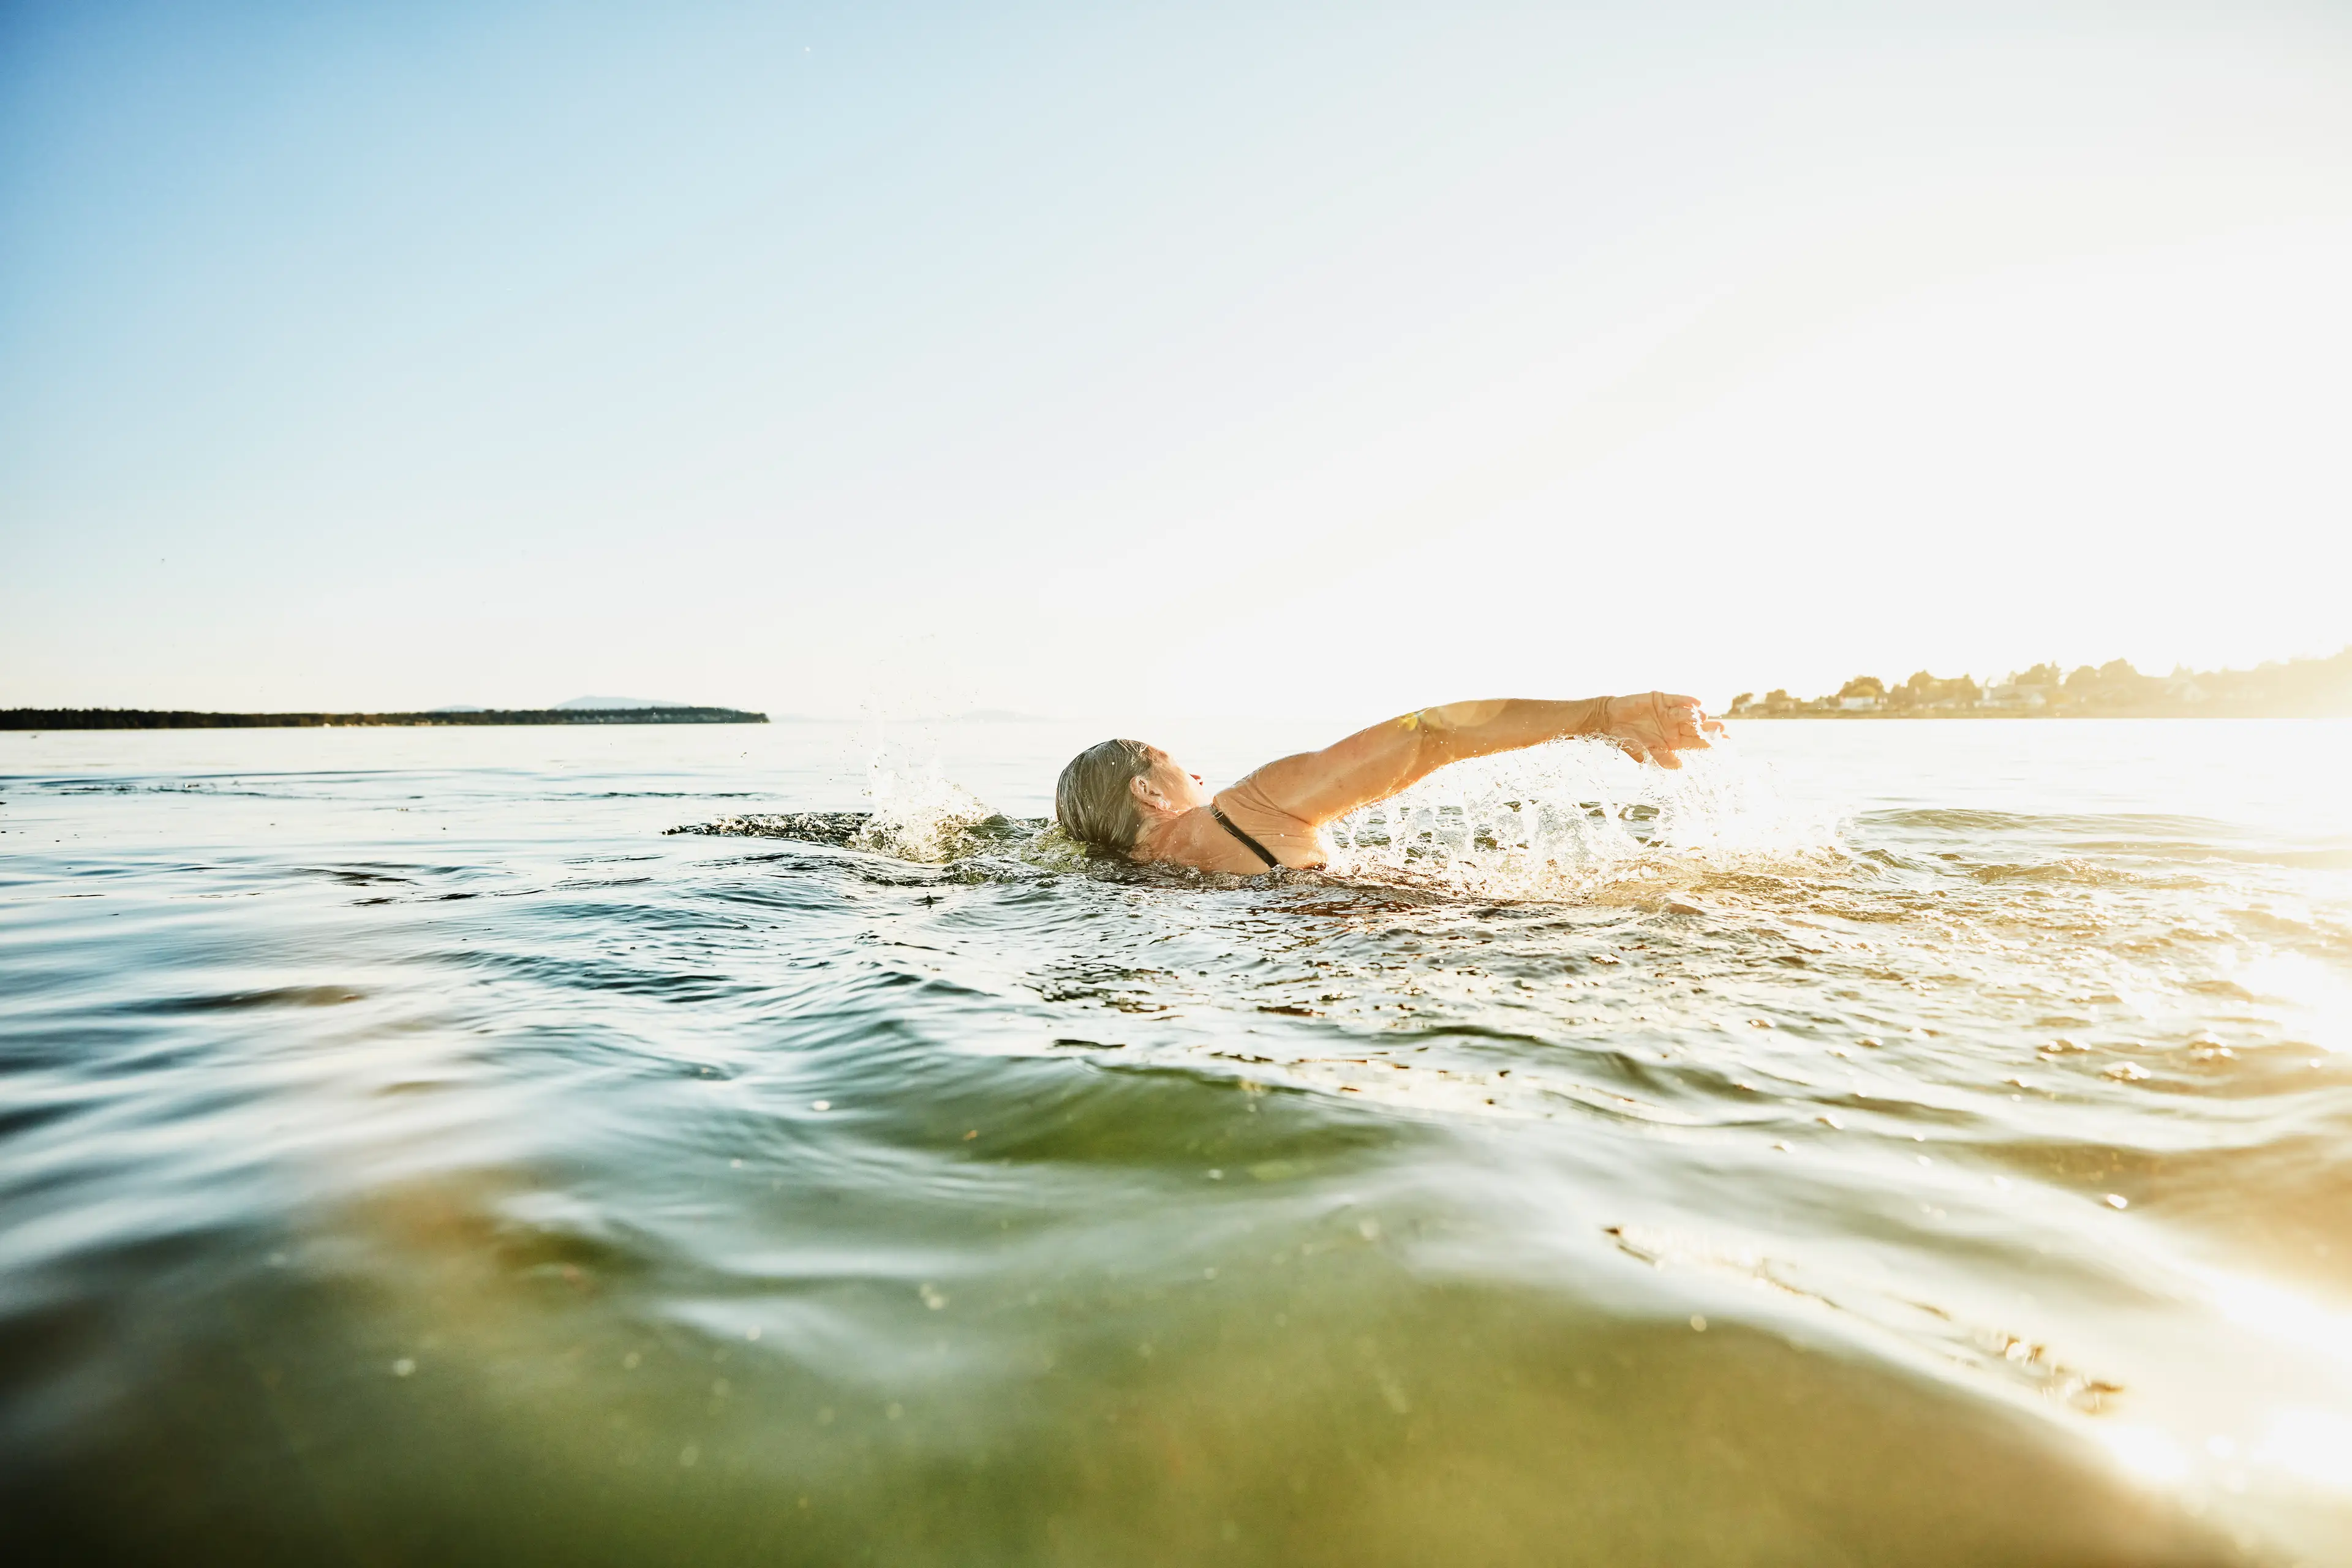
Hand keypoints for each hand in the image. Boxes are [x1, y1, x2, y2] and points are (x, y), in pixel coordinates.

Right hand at [1600, 692, 1721, 768]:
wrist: (1609, 721)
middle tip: (1722, 729)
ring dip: (1696, 717)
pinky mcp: (1661, 700)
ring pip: (1687, 715)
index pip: (1694, 742)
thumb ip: (1661, 758)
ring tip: (1704, 719)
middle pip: (1695, 728)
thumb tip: (1679, 766)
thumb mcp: (1644, 752)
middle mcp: (1673, 726)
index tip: (1723, 743)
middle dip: (1708, 729)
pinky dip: (1686, 701)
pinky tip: (1697, 704)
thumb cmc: (1626, 739)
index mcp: (1672, 741)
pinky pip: (1677, 700)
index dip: (1709, 743)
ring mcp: (1668, 712)